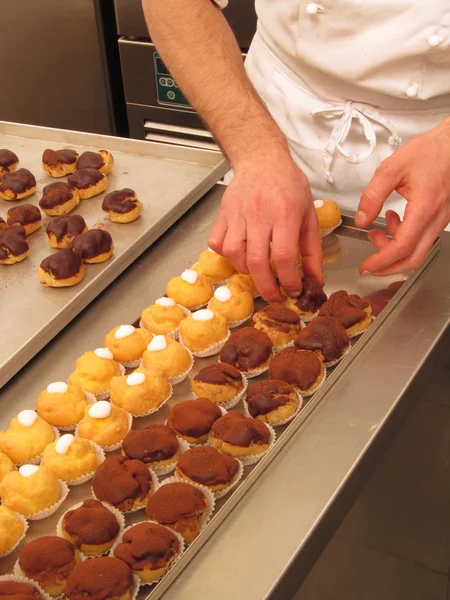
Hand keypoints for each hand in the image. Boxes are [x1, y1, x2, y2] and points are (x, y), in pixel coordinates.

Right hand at [208, 152, 322, 301]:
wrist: (262, 160)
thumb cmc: (288, 186)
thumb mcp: (309, 215)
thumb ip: (312, 250)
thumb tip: (316, 280)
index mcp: (285, 214)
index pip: (284, 256)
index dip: (288, 280)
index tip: (293, 290)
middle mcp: (259, 215)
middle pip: (257, 261)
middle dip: (266, 286)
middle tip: (274, 296)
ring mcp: (238, 214)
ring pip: (234, 254)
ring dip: (246, 271)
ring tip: (257, 272)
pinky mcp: (223, 214)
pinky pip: (217, 242)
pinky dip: (226, 255)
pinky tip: (239, 255)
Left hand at [355, 118, 449, 275]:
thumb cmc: (429, 152)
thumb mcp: (392, 169)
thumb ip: (373, 196)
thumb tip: (362, 219)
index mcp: (424, 208)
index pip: (402, 247)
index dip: (381, 261)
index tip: (366, 265)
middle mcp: (436, 219)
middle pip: (413, 258)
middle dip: (388, 267)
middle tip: (369, 265)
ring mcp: (440, 220)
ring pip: (418, 251)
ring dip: (394, 250)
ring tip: (377, 233)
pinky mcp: (439, 218)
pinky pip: (422, 238)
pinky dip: (404, 238)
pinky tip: (392, 221)